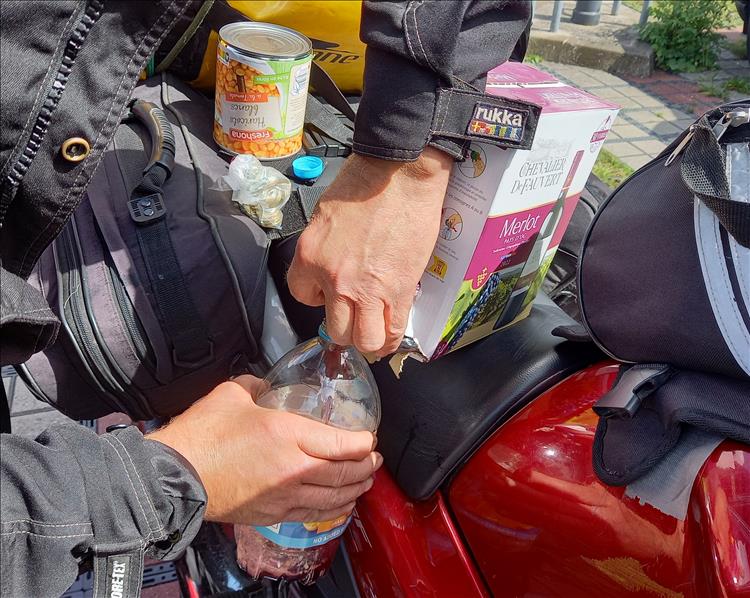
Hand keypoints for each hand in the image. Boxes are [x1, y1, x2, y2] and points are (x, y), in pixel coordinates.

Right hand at [147, 376, 381, 524]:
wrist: (175, 477)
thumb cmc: (203, 436)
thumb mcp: (234, 394)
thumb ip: (258, 385)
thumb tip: (267, 386)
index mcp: (288, 434)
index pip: (343, 443)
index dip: (364, 442)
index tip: (370, 437)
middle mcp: (294, 468)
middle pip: (345, 473)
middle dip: (366, 466)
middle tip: (374, 459)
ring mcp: (285, 495)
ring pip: (334, 497)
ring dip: (356, 489)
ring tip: (365, 481)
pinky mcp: (273, 514)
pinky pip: (314, 514)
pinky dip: (334, 509)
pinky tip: (340, 504)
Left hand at [287, 146, 451, 354]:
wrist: (400, 174)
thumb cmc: (363, 184)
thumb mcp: (324, 217)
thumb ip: (323, 250)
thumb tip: (332, 268)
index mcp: (310, 257)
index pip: (301, 297)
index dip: (316, 298)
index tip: (327, 294)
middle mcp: (335, 280)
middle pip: (335, 329)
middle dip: (343, 328)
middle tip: (352, 319)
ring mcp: (368, 289)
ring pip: (364, 340)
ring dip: (367, 341)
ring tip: (372, 333)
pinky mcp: (400, 291)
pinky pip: (392, 332)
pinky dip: (390, 340)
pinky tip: (390, 337)